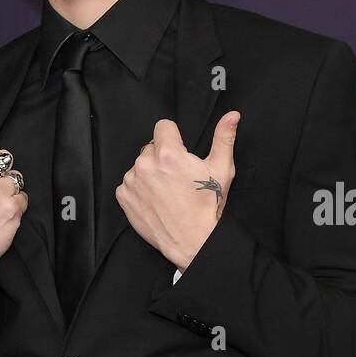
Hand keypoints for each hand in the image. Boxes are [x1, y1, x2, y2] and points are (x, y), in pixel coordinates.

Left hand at [115, 111, 239, 270]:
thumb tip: (231, 116)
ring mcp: (132, 181)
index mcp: (168, 153)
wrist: (192, 240)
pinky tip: (156, 199)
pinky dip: (139, 189)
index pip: (163, 126)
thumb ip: (224, 137)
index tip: (179, 150)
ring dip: (150, 173)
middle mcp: (145, 164)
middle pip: (151, 147)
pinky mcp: (124, 196)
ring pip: (140, 166)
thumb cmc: (207, 206)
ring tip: (167, 190)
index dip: (174, 137)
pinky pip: (129, 183)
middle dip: (162, 157)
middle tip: (176, 176)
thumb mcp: (221, 168)